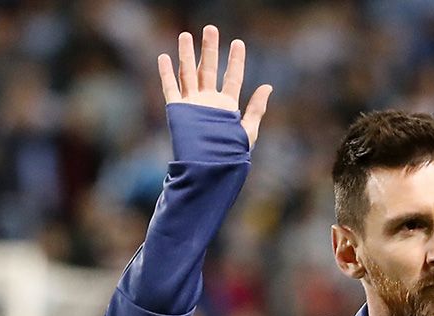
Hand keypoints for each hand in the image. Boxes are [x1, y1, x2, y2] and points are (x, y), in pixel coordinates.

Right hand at [157, 24, 271, 148]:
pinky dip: (166, 73)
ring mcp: (192, 105)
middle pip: (209, 69)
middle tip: (211, 29)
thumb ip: (256, 108)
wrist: (208, 168)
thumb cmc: (230, 154)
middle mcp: (208, 102)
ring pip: (188, 73)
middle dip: (210, 49)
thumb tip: (268, 85)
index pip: (233, 77)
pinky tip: (164, 57)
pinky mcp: (178, 110)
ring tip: (186, 35)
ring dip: (187, 54)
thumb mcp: (248, 131)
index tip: (238, 43)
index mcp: (227, 106)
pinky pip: (170, 88)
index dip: (236, 60)